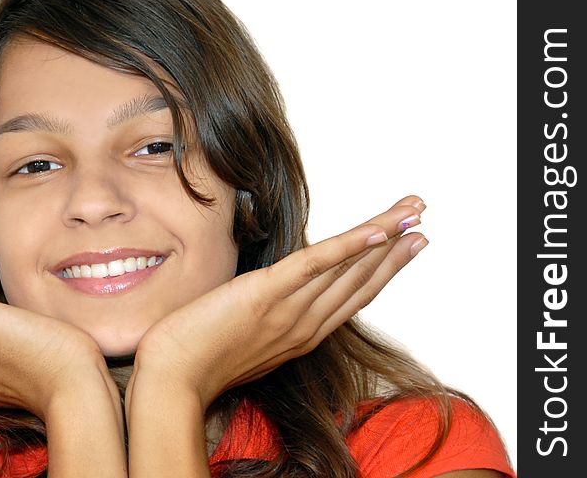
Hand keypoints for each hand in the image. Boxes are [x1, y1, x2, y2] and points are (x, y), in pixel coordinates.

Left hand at [127, 195, 427, 410]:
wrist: (171, 379)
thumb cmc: (198, 357)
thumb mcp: (246, 336)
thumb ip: (268, 314)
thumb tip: (271, 291)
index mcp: (302, 334)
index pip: (352, 296)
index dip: (382, 269)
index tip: (403, 245)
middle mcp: (305, 324)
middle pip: (361, 280)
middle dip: (396, 247)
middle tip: (420, 218)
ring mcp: (288, 311)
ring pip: (348, 268)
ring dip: (384, 235)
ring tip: (411, 211)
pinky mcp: (266, 294)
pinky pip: (315, 265)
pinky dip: (350, 246)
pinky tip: (376, 230)